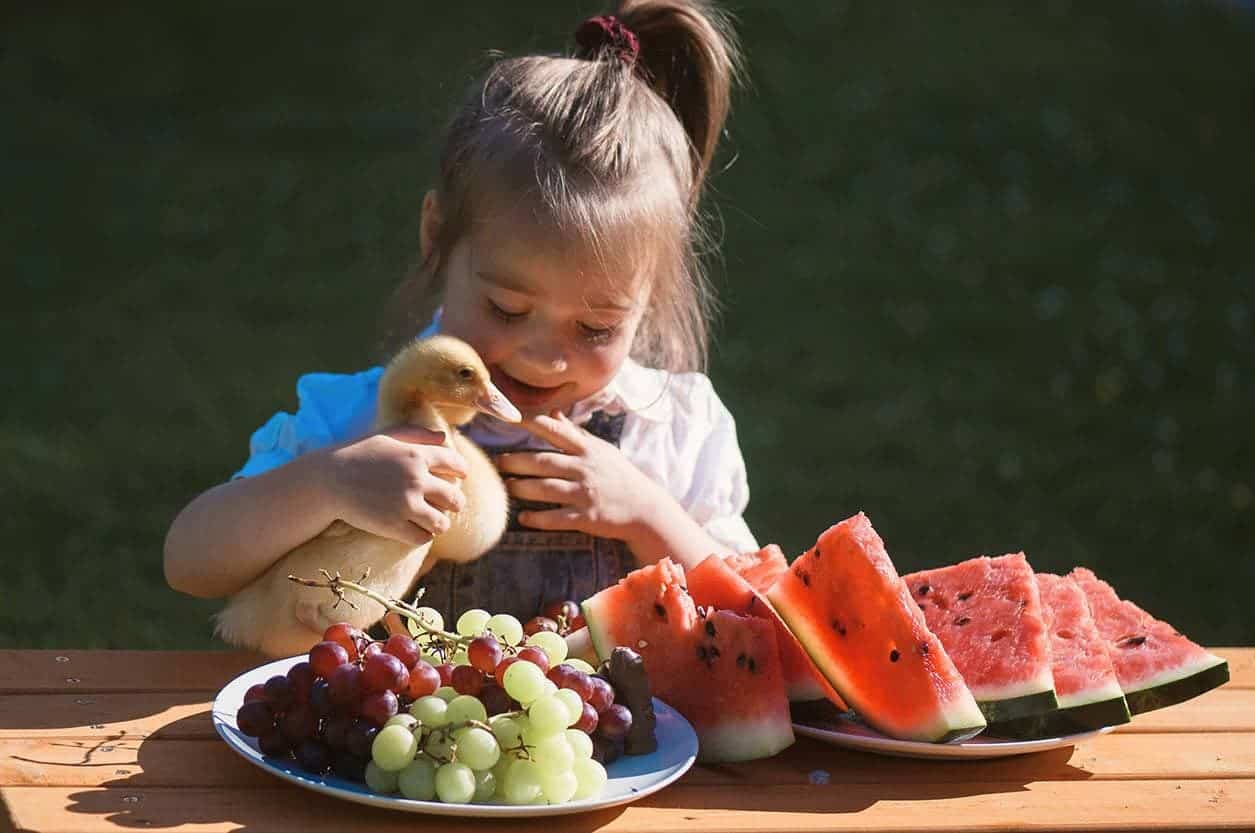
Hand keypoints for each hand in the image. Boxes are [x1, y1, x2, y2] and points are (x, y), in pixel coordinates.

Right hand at [316, 425, 468, 545]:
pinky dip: (423, 535)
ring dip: (440, 523)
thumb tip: (444, 437)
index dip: (461, 470)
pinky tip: (417, 530)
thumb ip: (417, 434)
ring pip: (442, 522)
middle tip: (449, 505)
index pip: (455, 463)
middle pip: (454, 498)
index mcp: (416, 454)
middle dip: (454, 503)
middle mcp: (415, 479)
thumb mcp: (387, 436)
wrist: (328, 480)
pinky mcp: (393, 525)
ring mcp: (405, 504)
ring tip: (434, 521)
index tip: (460, 476)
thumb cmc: (357, 454)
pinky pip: (422, 537)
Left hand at [495, 411, 662, 545]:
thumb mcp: (601, 450)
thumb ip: (575, 434)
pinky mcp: (587, 517)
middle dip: (518, 461)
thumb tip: (553, 414)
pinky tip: (522, 518)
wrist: (645, 508)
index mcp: (588, 450)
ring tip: (506, 487)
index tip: (510, 417)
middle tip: (498, 461)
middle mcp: (585, 469)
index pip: (556, 431)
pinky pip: (557, 518)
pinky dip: (538, 518)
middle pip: (544, 462)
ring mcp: (586, 494)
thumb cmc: (620, 476)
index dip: (532, 423)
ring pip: (547, 490)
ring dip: (522, 488)